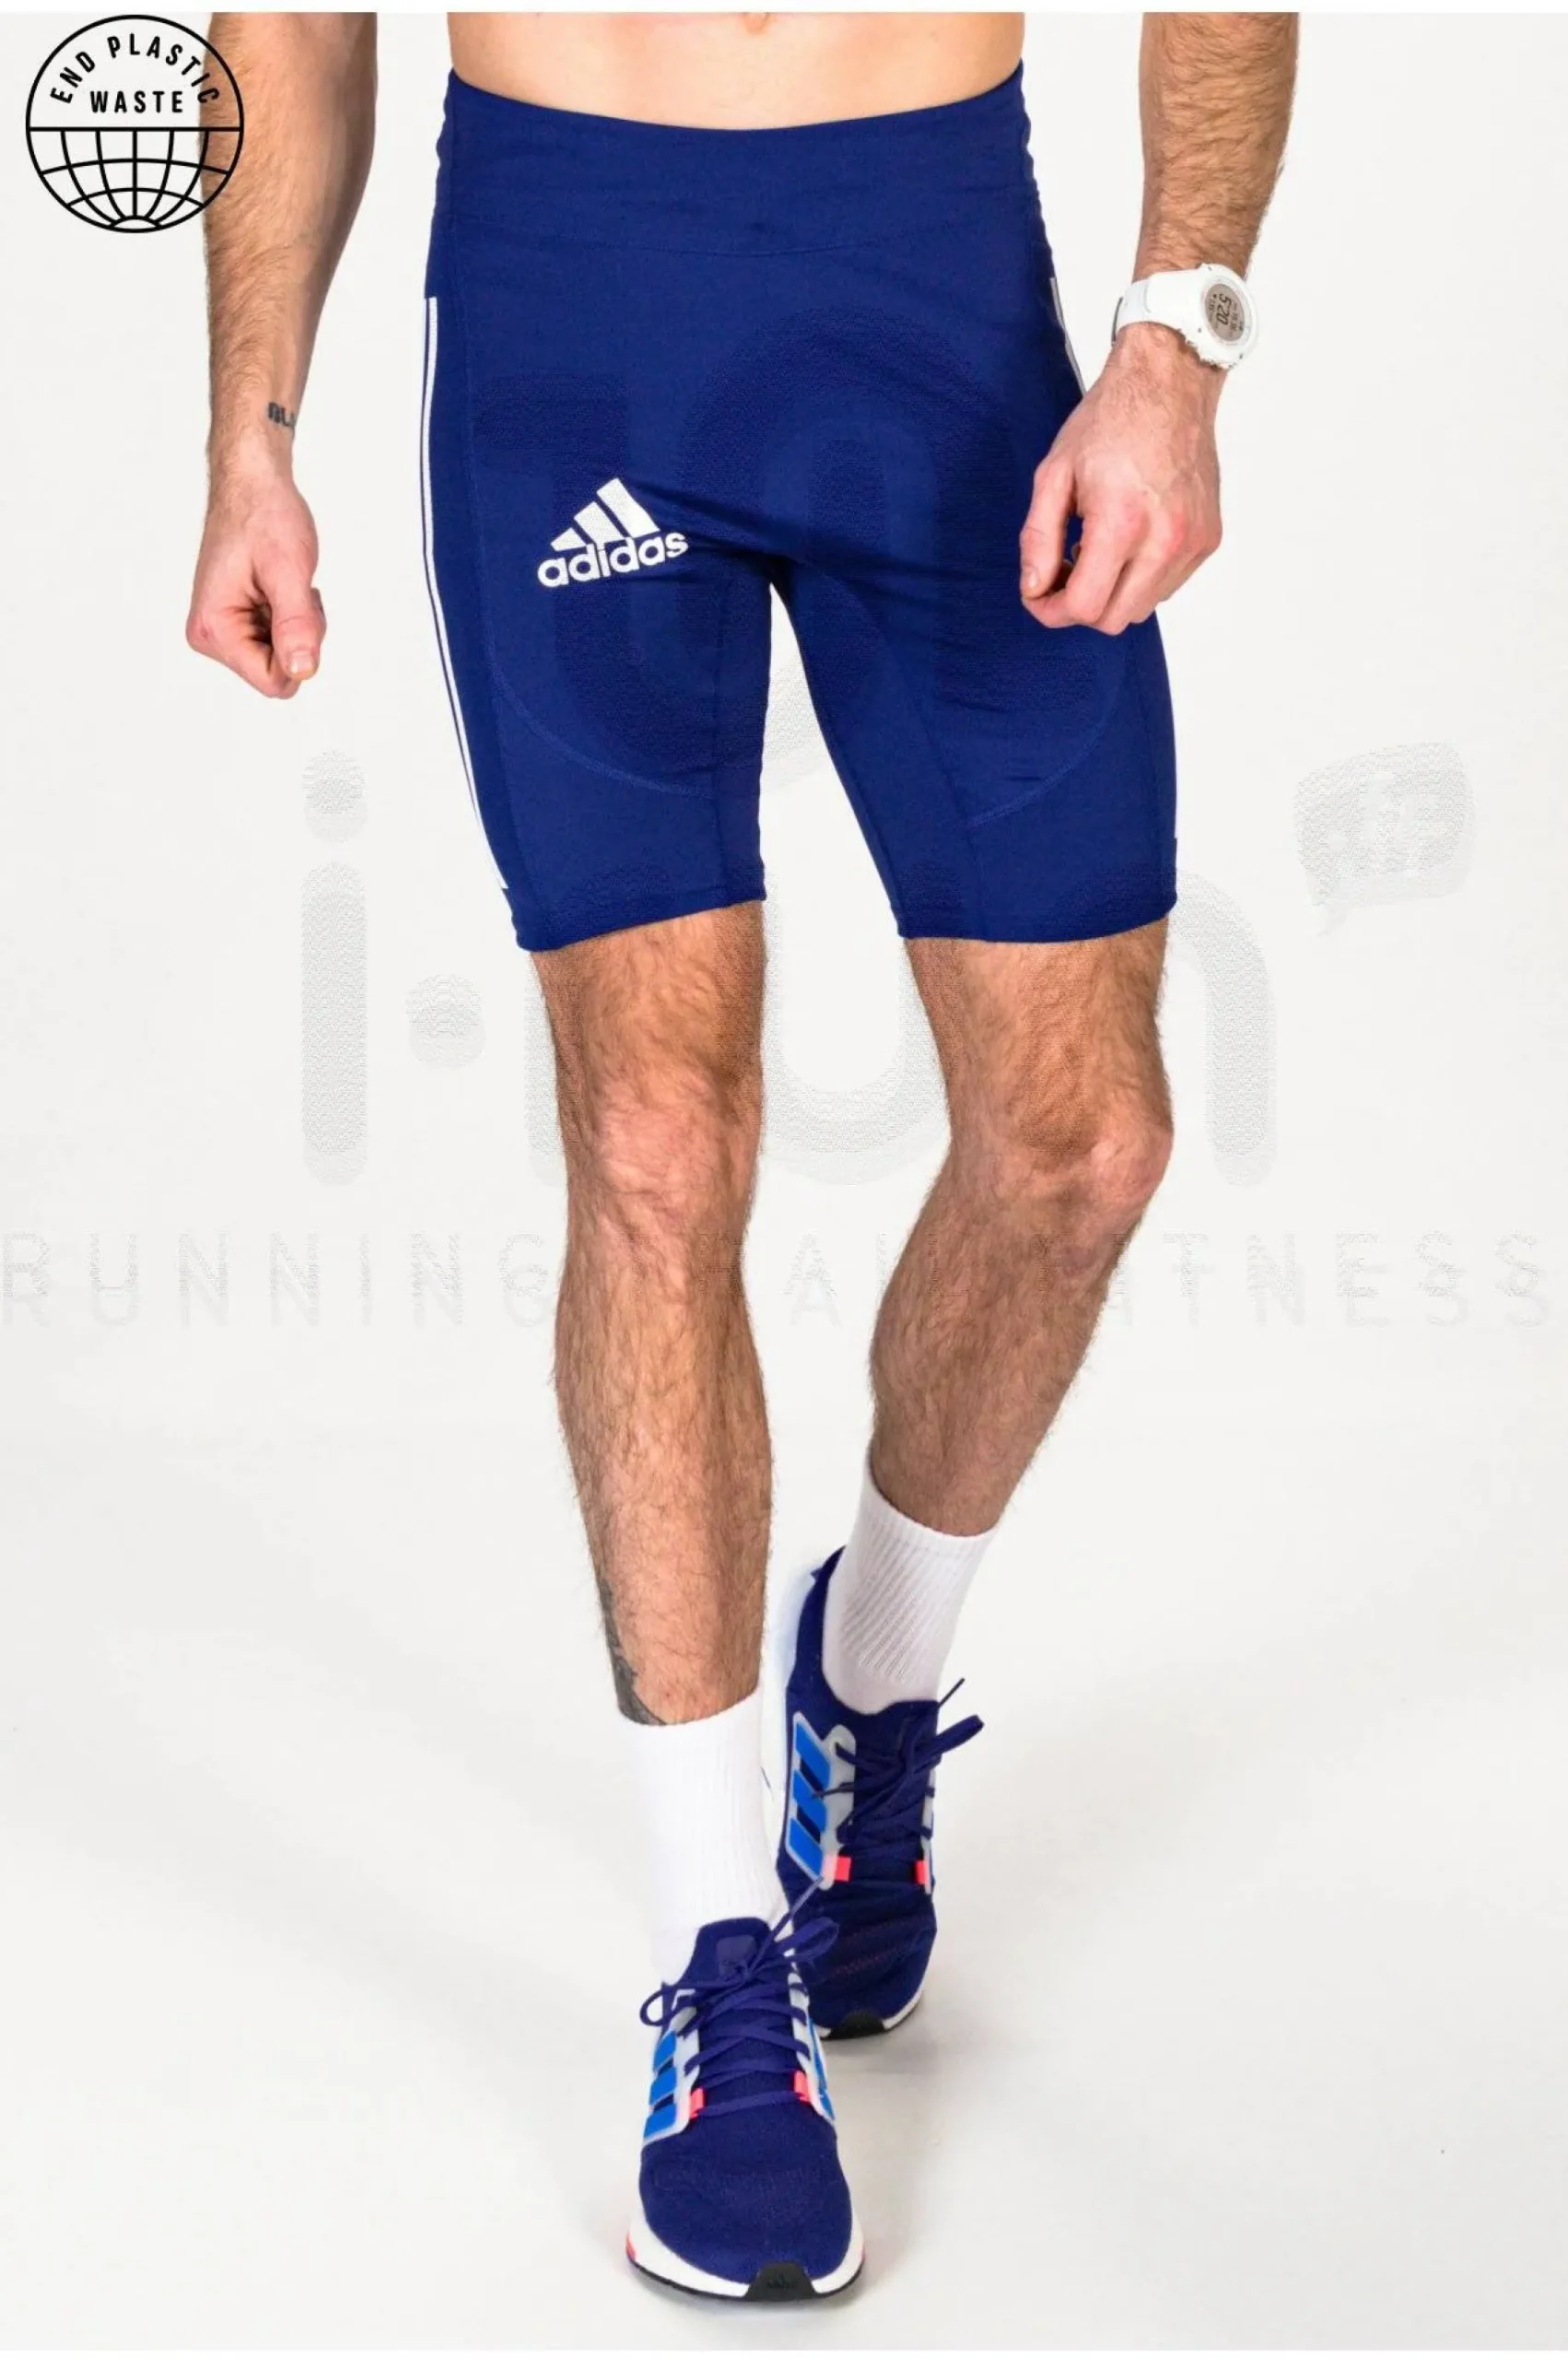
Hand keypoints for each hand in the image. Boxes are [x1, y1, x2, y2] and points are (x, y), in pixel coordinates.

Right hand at [187, 453, 324, 696]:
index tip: (297, 607)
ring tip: (285, 584)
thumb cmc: (263, 515)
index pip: (272, 682)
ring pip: (282, 658)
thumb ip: (295, 625)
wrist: (252, 483)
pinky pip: (278, 641)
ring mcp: (222, 629)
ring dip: (297, 625)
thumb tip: (302, 671)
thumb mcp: (287, 571)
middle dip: (298, 637)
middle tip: (293, 591)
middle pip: (277, 673)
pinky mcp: (236, 621)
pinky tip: (280, 586)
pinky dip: (291, 617)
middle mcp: (211, 636)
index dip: (299, 652)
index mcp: (213, 630)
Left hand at [1020, 327, 1223, 634]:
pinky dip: (1142, 577)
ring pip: (1142, 608)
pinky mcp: (1208, 539)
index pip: (1085, 607)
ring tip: (1098, 547)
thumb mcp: (1054, 474)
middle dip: (1081, 606)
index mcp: (1121, 522)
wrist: (1170, 383)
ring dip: (1113, 592)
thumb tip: (1034, 589)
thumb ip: (1038, 539)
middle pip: (1114, 620)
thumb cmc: (1111, 420)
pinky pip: (1167, 585)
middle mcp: (1164, 540)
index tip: (1039, 594)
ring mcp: (1192, 542)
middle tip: (1064, 570)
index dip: (1052, 610)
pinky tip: (1129, 540)